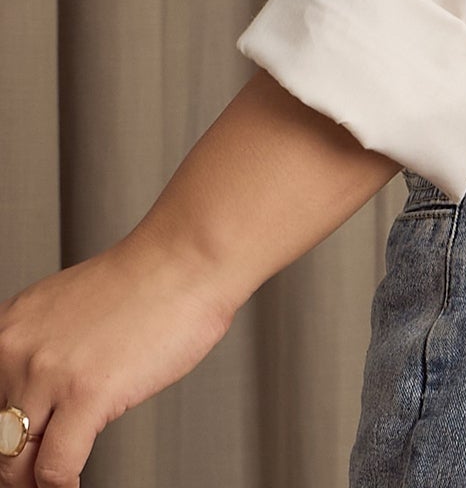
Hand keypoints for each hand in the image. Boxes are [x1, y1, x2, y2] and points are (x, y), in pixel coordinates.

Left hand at [0, 230, 233, 487]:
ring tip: (52, 482)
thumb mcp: (66, 311)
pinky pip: (55, 469)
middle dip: (12, 463)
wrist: (188, 259)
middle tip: (32, 474)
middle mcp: (16, 348)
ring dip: (32, 482)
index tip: (15, 448)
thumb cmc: (144, 283)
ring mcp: (49, 373)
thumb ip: (41, 352)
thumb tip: (31, 406)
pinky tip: (73, 487)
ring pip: (13, 461)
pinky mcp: (86, 394)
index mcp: (9, 328)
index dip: (1, 434)